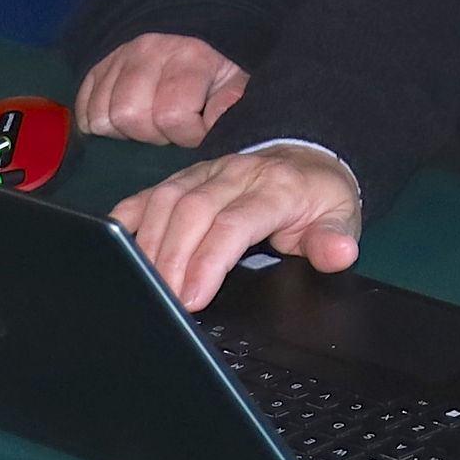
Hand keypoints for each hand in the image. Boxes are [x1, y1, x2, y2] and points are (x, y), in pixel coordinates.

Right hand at [78, 32, 250, 146]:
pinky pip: (83, 108)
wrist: (189, 32)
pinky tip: (123, 118)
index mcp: (189, 55)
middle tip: (170, 126)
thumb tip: (212, 124)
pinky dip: (98, 122)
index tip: (198, 129)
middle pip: (130, 116)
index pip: (172, 114)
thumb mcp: (237, 80)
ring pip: (101, 114)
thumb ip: (231, 102)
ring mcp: (117, 56)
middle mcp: (148, 50)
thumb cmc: (215, 65)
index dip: (186, 134)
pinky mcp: (96, 65)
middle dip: (153, 134)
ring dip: (124, 129)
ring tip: (148, 121)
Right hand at [111, 143, 362, 310]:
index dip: (208, 259)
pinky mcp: (183, 176)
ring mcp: (205, 171)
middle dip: (172, 261)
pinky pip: (148, 193)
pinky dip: (128, 220)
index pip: (235, 222)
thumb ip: (336, 238)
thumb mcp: (342, 216)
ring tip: (143, 288)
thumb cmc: (317, 196)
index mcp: (277, 186)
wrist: (307, 156)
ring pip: (165, 201)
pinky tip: (118, 249)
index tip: (192, 298)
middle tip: (162, 304)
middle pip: (191, 212)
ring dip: (149, 247)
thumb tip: (339, 254)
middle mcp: (237, 174)